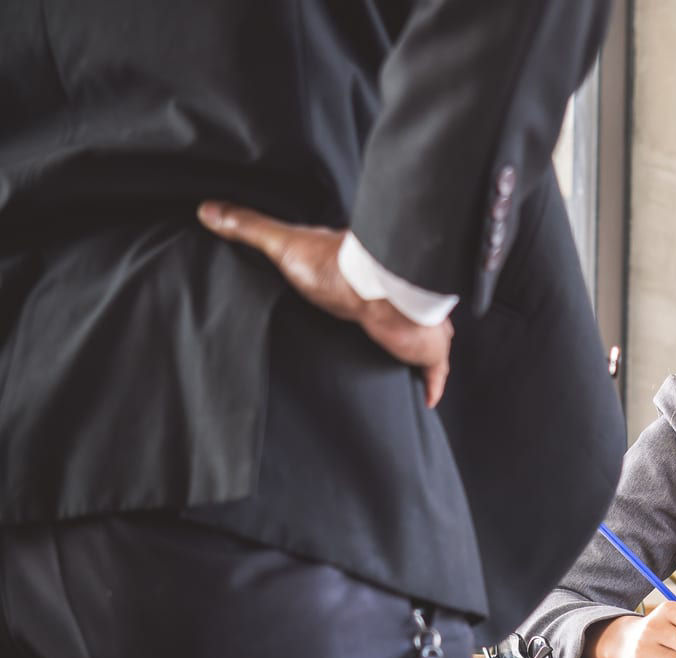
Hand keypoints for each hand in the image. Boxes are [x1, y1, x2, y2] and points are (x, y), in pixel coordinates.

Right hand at [197, 201, 452, 406]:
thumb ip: (249, 227)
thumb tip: (208, 209)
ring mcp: (415, 325)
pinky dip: (432, 383)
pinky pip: (434, 370)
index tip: (351, 302)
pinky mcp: (425, 349)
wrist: (380, 291)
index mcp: (365, 273)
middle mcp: (395, 298)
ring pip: (420, 338)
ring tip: (401, 363)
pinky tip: (427, 397)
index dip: (359, 292)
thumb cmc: (336, 268)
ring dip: (411, 348)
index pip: (365, 284)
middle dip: (392, 322)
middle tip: (380, 339)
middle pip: (396, 312)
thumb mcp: (283, 244)